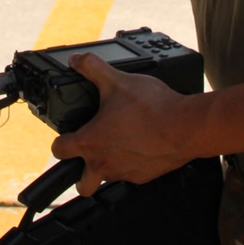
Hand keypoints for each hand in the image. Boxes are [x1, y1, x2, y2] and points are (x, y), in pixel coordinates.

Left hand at [50, 52, 203, 195]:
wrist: (185, 127)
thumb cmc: (152, 108)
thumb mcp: (117, 80)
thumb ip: (92, 68)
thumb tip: (76, 60)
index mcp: (91, 141)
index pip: (59, 151)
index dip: (59, 142)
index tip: (65, 136)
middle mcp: (105, 163)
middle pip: (82, 184)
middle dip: (80, 173)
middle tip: (87, 156)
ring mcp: (125, 173)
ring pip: (107, 178)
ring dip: (107, 166)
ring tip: (117, 145)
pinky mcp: (144, 177)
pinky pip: (130, 176)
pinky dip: (130, 164)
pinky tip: (139, 146)